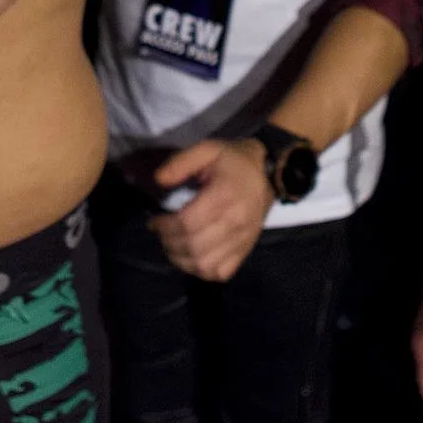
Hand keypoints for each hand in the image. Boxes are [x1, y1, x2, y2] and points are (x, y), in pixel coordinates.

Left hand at [148, 138, 272, 281]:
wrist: (268, 173)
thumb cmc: (233, 161)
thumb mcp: (206, 149)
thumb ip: (181, 162)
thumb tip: (159, 180)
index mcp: (224, 195)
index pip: (188, 223)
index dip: (165, 226)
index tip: (154, 221)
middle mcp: (235, 222)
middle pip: (194, 246)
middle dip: (169, 243)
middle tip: (161, 233)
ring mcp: (242, 240)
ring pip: (205, 265)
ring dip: (181, 261)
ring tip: (172, 247)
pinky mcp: (246, 250)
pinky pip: (220, 273)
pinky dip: (201, 270)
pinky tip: (191, 257)